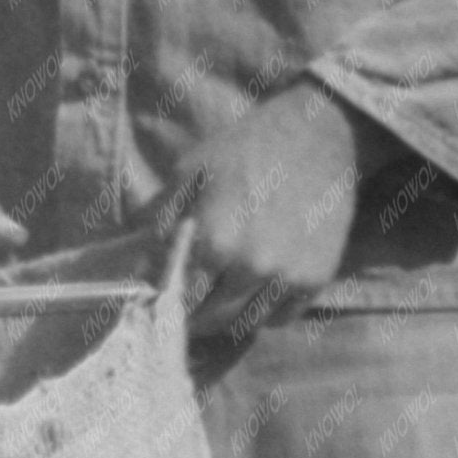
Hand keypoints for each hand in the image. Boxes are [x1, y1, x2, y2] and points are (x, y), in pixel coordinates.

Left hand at [173, 80, 375, 343]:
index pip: (181, 298)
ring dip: (233, 315)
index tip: (164, 305)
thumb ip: (162, 221)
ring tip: (225, 296)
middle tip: (191, 307)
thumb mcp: (189, 171)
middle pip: (213, 319)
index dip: (169, 304)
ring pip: (249, 323)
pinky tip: (257, 290)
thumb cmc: (245, 148)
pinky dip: (266, 311)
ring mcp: (289, 276)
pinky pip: (283, 317)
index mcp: (215, 241)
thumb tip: (140, 266)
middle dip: (197, 316)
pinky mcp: (317, 278)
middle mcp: (253, 267)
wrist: (317, 135)